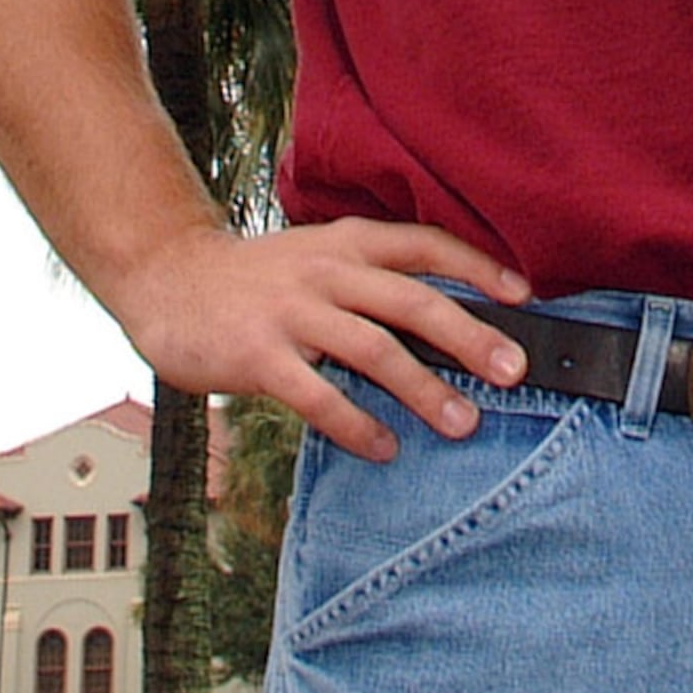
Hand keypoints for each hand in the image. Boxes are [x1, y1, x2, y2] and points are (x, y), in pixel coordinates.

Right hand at [117, 216, 534, 461]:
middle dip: (470, 337)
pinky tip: (384, 448)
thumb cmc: (255, 279)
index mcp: (347, 244)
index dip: (478, 267)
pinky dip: (357, 425)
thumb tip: (445, 320)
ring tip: (463, 423)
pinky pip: (319, 396)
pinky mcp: (260, 355)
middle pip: (413, 302)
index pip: (425, 245)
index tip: (525, 296)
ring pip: (375, 351)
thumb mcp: (316, 257)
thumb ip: (370, 279)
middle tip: (514, 371)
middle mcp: (327, 271)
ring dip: (425, 391)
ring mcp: (293, 312)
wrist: (167, 278)